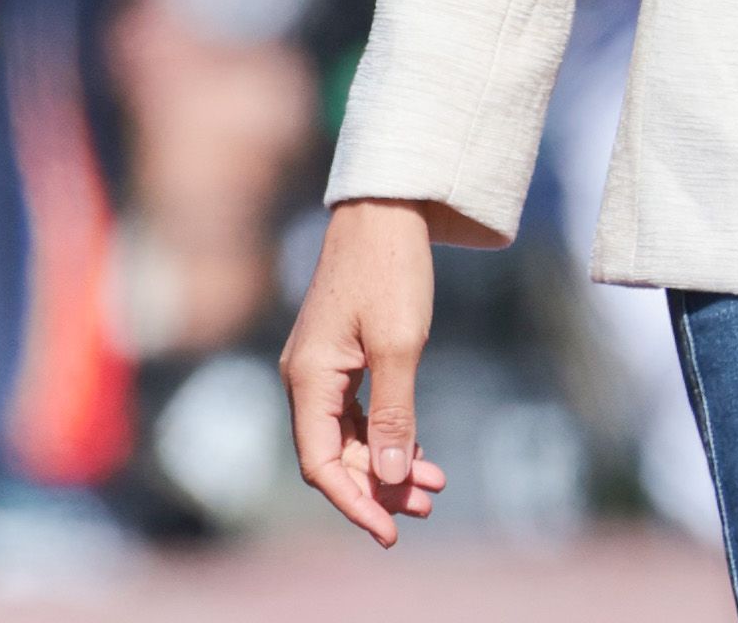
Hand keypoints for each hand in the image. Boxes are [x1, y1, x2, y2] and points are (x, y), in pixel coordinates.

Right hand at [281, 198, 448, 544]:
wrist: (387, 208)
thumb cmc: (391, 269)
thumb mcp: (400, 344)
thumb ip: (394, 412)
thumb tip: (387, 475)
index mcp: (308, 379)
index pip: (322, 464)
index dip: (354, 502)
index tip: (389, 531)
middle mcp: (304, 379)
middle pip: (336, 455)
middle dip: (379, 486)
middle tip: (427, 505)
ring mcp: (320, 368)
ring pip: (348, 436)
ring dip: (386, 462)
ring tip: (433, 485)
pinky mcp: (340, 356)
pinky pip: (356, 412)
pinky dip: (385, 433)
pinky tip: (416, 449)